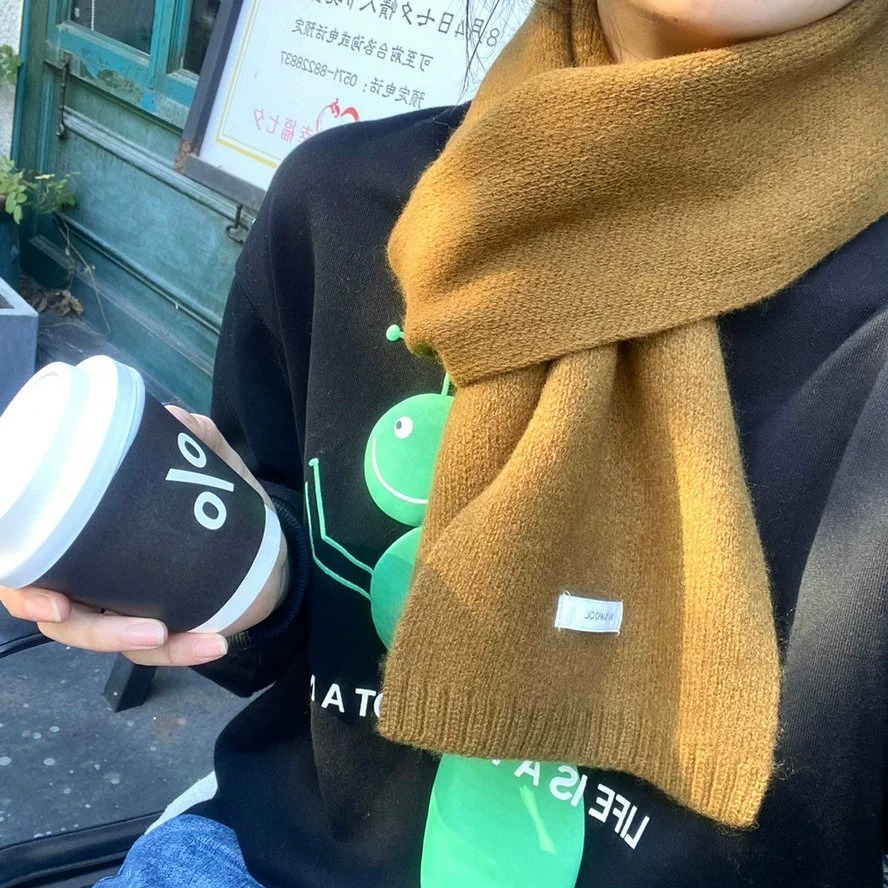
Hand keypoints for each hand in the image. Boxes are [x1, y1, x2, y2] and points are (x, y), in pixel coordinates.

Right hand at [0, 407, 288, 666]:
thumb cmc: (213, 501)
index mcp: (73, 527)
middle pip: (48, 608)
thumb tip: (175, 418)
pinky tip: (214, 642)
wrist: (264, 550)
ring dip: (124, 641)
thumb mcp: (207, 465)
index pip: (20, 555)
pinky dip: (179, 650)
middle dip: (79, 624)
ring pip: (96, 635)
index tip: (49, 599)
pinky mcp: (147, 628)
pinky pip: (149, 650)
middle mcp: (78, 568)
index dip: (19, 582)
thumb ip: (194, 438)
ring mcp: (110, 601)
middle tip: (113, 622)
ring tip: (163, 633)